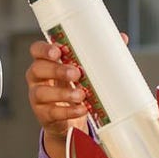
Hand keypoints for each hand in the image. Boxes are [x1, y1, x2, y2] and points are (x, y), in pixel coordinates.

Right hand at [25, 41, 89, 157]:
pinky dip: (68, 111)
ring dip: (63, 93)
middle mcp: (37, 78)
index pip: (36, 50)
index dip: (45, 49)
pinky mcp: (44, 115)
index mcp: (45, 61)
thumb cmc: (74, 87)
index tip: (59, 51)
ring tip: (81, 95)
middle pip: (38, 69)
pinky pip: (53, 113)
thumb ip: (98, 55)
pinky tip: (81, 109)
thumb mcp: (83, 70)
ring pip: (42, 93)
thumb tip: (122, 38)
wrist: (68, 119)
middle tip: (77, 73)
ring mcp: (37, 97)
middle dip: (57, 70)